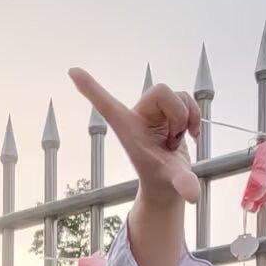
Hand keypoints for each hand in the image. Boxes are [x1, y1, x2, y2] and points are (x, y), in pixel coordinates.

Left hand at [69, 69, 199, 205]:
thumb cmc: (161, 179)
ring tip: (176, 141)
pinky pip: (187, 98)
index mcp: (127, 126)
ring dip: (186, 119)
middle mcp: (138, 114)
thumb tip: (192, 193)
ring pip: (179, 95)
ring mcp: (154, 111)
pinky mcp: (168, 110)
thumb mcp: (172, 179)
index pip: (106, 103)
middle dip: (178, 115)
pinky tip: (189, 134)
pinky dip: (194, 116)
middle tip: (173, 140)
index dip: (91, 87)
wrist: (169, 182)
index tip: (71, 71)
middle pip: (162, 90)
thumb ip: (182, 182)